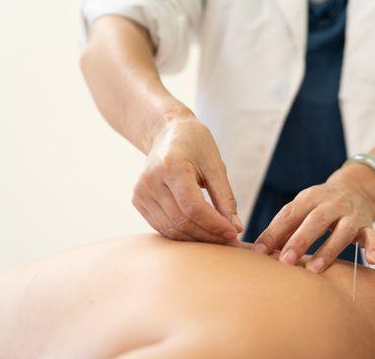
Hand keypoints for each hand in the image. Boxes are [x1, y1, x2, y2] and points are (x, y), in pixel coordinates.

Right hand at [132, 112, 241, 242]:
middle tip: (230, 242)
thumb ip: (225, 198)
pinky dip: (183, 234)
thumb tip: (236, 229)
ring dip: (197, 239)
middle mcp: (150, 181)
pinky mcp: (138, 201)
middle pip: (181, 221)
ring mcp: (141, 192)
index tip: (233, 234)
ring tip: (218, 240)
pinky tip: (201, 233)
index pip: (193, 207)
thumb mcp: (215, 166)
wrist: (167, 132)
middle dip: (208, 235)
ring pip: (171, 229)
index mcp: (171, 167)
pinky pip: (162, 227)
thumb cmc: (196, 145)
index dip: (214, 225)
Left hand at [253, 164, 374, 271]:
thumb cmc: (319, 204)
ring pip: (342, 231)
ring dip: (328, 250)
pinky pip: (372, 236)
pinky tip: (371, 261)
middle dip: (300, 241)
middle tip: (285, 261)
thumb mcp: (302, 207)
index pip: (290, 213)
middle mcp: (331, 203)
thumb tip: (258, 249)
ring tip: (314, 269)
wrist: (356, 188)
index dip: (275, 231)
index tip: (260, 251)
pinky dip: (374, 247)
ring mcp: (351, 214)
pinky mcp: (367, 224)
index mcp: (310, 197)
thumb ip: (283, 226)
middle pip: (315, 220)